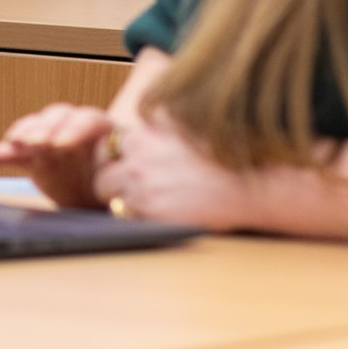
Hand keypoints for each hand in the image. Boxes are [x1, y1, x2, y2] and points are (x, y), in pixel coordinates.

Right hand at [0, 103, 117, 210]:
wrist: (108, 206)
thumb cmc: (122, 192)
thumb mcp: (127, 184)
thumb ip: (121, 179)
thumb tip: (123, 186)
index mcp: (105, 132)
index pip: (89, 119)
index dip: (75, 129)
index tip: (62, 145)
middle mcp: (76, 130)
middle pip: (58, 118)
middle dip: (44, 129)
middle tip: (33, 143)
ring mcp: (53, 143)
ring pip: (36, 130)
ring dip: (22, 134)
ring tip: (11, 144)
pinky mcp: (35, 160)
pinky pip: (16, 154)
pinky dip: (1, 154)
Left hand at [93, 114, 260, 231]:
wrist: (246, 185)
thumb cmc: (219, 158)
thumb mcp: (181, 130)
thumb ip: (154, 131)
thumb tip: (136, 133)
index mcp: (145, 135)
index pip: (106, 146)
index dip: (113, 160)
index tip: (123, 168)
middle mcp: (138, 157)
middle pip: (101, 172)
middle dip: (111, 183)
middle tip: (129, 192)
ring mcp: (141, 184)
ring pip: (108, 196)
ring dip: (120, 201)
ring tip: (145, 205)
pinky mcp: (150, 211)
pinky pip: (125, 216)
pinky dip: (134, 218)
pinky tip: (156, 216)